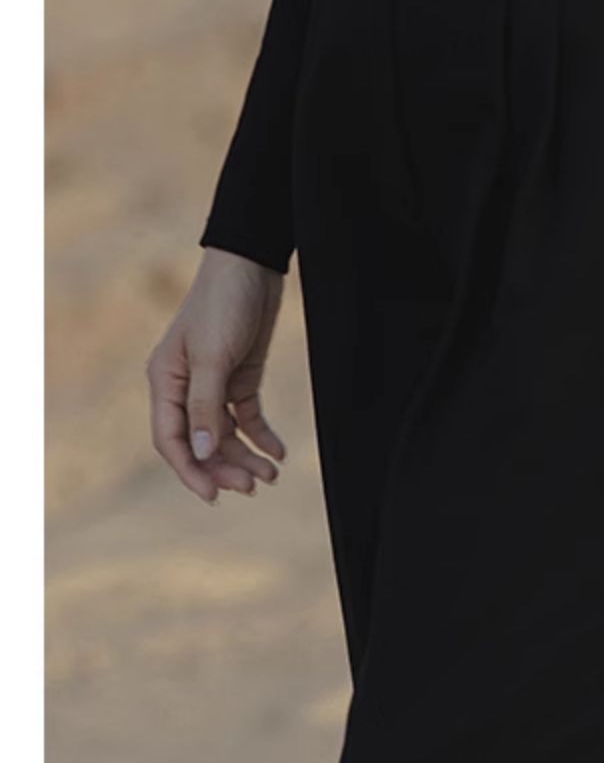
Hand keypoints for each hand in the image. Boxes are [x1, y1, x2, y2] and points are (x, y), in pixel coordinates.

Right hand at [146, 248, 287, 504]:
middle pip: (201, 442)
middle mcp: (185, 387)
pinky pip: (246, 417)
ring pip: (225, 435)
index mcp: (165, 381)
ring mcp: (213, 384)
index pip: (171, 439)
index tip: (214, 496)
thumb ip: (206, 406)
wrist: (252, 266)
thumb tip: (203, 453)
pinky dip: (261, 437)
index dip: (191, 471)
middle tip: (254, 486)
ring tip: (271, 476)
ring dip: (245, 457)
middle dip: (224, 468)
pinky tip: (277, 453)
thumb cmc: (222, 304)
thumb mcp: (213, 357)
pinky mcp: (240, 377)